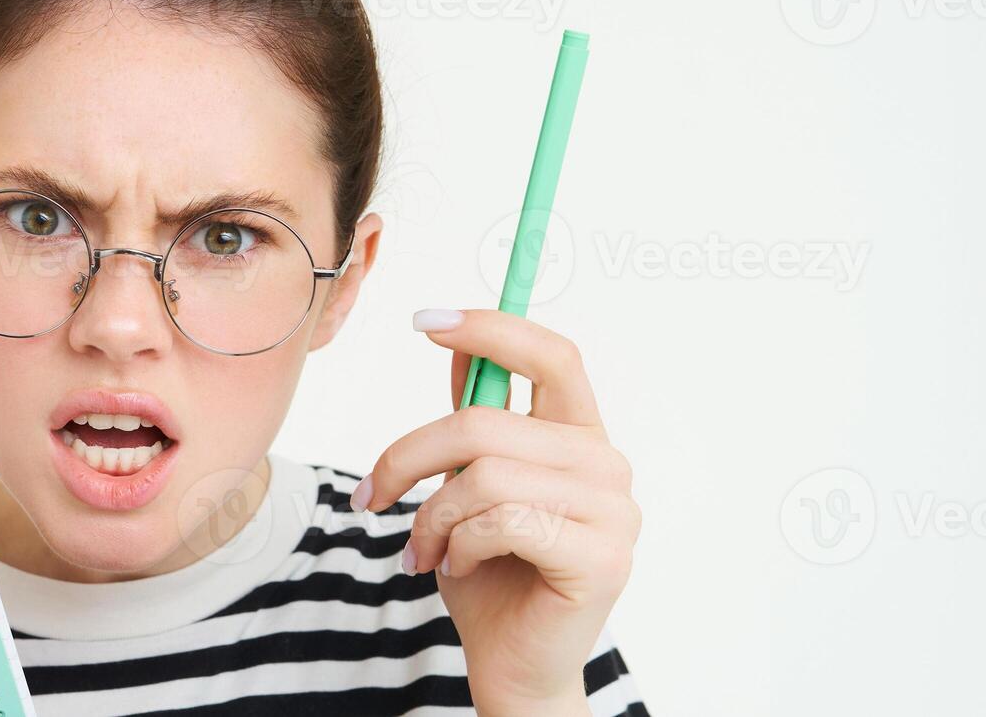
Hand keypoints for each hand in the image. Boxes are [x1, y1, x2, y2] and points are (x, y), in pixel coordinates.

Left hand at [352, 309, 638, 715]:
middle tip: (371, 497)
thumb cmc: (491, 576)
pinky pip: (503, 521)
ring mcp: (614, 511)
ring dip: (432, 516)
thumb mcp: (468, 486)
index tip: (424, 319)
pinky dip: (460, 545)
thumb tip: (453, 345)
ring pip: (486, 475)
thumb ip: (475, 419)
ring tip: (423, 549)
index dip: (492, 327)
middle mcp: (607, 465)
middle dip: (409, 457)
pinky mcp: (602, 557)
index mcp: (580, 437)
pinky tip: (458, 567)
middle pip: (486, 420)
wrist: (513, 665)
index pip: (553, 355)